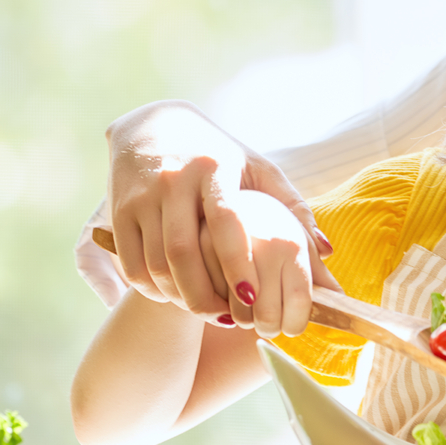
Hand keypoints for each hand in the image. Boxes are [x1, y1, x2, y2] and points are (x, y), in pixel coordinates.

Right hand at [105, 101, 335, 313]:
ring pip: (155, 263)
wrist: (153, 126)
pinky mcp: (118, 212)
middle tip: (229, 318)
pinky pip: (132, 264)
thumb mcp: (257, 169)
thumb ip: (292, 208)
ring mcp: (142, 196)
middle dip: (204, 295)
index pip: (226, 221)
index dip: (238, 263)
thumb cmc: (219, 155)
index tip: (253, 299)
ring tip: (207, 311)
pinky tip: (176, 297)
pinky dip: (154, 290)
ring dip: (180, 297)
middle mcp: (173, 180)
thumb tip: (327, 252)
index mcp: (214, 168)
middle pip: (183, 252)